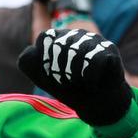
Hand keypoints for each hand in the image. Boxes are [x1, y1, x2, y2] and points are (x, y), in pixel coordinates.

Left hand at [17, 28, 132, 125]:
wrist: (95, 103)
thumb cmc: (68, 88)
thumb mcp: (42, 77)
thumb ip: (28, 62)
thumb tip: (31, 49)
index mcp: (58, 37)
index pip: (44, 38)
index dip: (45, 61)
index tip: (52, 75)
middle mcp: (76, 34)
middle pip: (59, 46)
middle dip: (59, 71)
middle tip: (68, 82)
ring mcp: (94, 39)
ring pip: (76, 53)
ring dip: (75, 76)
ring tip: (80, 82)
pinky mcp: (109, 49)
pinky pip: (95, 62)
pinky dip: (91, 79)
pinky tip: (93, 83)